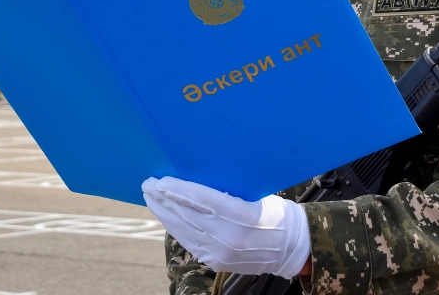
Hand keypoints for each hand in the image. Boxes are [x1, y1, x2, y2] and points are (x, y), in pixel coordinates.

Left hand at [142, 177, 309, 278]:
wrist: (290, 248)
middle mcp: (229, 236)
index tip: (160, 179)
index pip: (201, 199)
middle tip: (147, 185)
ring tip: (151, 199)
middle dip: (163, 199)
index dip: (177, 189)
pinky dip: (175, 228)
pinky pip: (190, 242)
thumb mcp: (256, 195)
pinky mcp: (216, 261)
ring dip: (164, 214)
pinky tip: (167, 217)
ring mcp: (221, 252)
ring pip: (183, 230)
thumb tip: (197, 177)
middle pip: (187, 215)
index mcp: (243, 215)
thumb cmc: (275, 213)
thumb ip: (227, 191)